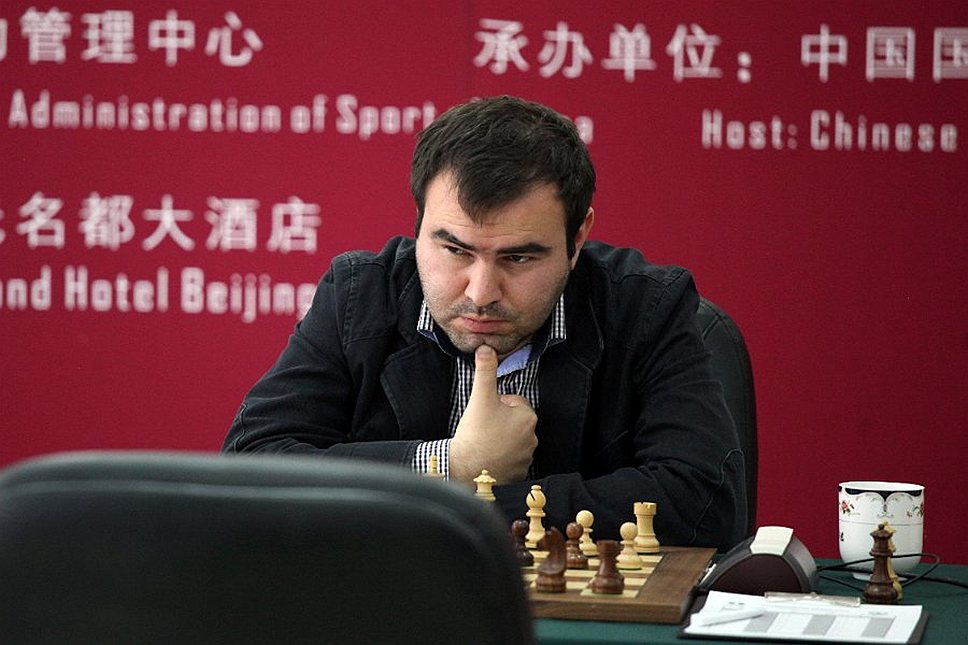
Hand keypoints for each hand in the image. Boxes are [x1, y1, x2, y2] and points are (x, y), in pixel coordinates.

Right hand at [449, 344, 537, 483]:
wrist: (467, 469)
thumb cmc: (475, 434)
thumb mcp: (480, 397)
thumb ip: (485, 371)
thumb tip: (486, 348)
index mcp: (527, 416)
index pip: (513, 401)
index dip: (496, 404)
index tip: (484, 413)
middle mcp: (532, 437)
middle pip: (513, 420)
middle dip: (499, 421)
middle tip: (482, 426)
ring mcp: (526, 456)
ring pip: (512, 439)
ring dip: (500, 438)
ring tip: (484, 442)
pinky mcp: (519, 472)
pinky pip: (511, 458)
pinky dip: (501, 457)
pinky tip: (488, 456)